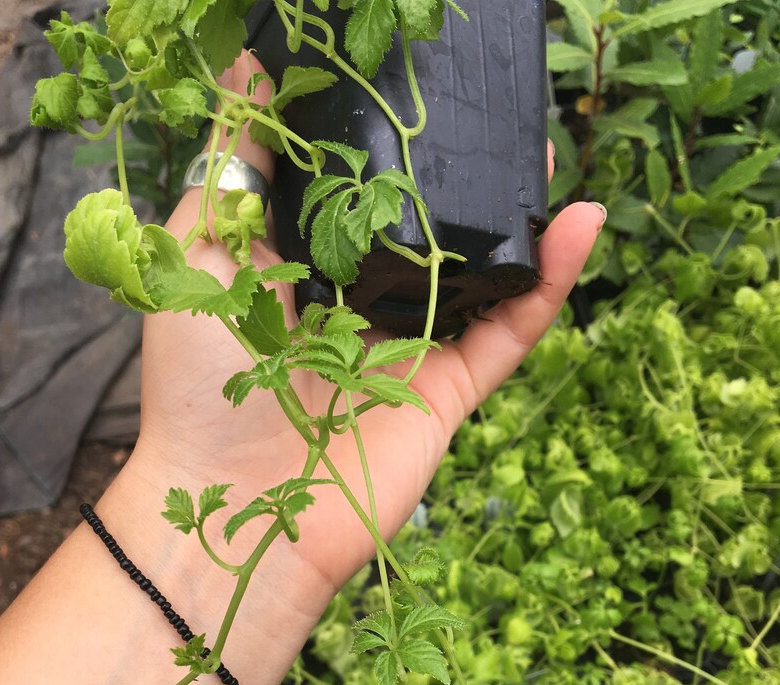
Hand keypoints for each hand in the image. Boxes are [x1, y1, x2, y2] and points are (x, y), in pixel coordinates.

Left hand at [117, 52, 603, 664]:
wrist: (234, 508)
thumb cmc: (198, 387)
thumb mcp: (197, 259)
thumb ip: (233, 177)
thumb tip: (249, 81)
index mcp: (301, 270)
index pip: (351, 193)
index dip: (376, 143)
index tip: (399, 86)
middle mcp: (360, 305)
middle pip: (423, 227)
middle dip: (455, 174)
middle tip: (483, 112)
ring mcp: (411, 348)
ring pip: (478, 273)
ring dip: (515, 215)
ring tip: (542, 151)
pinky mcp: (450, 390)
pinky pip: (510, 329)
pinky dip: (550, 280)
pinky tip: (582, 221)